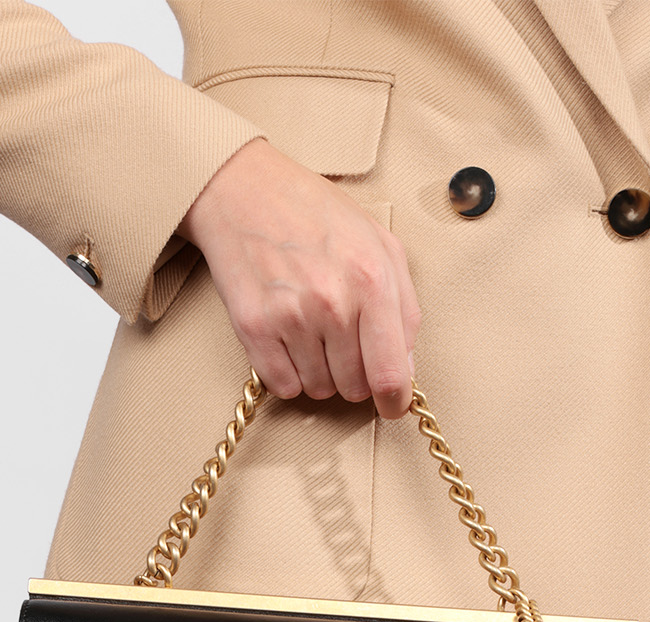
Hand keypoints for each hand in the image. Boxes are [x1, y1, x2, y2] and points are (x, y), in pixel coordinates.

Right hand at [180, 137, 421, 417]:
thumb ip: (404, 308)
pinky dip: (288, 372)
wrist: (244, 190)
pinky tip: (288, 338)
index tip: (390, 404)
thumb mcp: (379, 244)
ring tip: (312, 328)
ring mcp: (290, 316)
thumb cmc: (316, 215)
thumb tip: (405, 368)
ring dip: (320, 370)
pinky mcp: (253, 327)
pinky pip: (283, 386)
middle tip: (341, 338)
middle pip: (354, 387)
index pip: (390, 375)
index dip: (394, 401)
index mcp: (372, 280)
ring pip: (319, 389)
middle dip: (354, 372)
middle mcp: (332, 302)